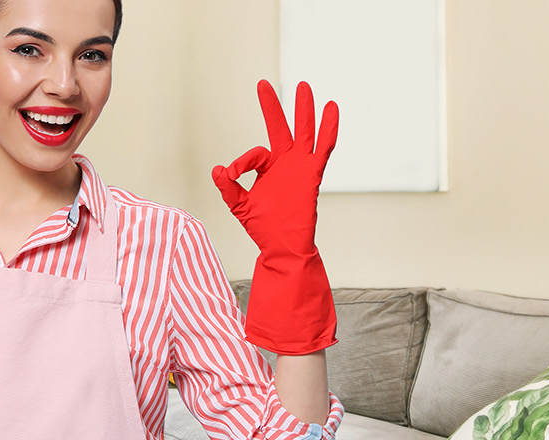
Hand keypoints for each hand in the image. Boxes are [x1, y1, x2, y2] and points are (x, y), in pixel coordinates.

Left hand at [211, 80, 337, 254]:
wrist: (282, 246)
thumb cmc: (262, 228)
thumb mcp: (239, 206)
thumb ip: (228, 188)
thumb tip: (218, 169)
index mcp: (267, 168)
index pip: (254, 154)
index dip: (241, 163)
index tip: (231, 175)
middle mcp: (284, 163)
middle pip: (279, 128)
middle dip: (272, 106)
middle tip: (263, 84)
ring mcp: (300, 166)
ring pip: (303, 131)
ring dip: (303, 109)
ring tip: (304, 86)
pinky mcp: (312, 174)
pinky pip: (323, 148)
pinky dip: (328, 128)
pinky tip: (330, 108)